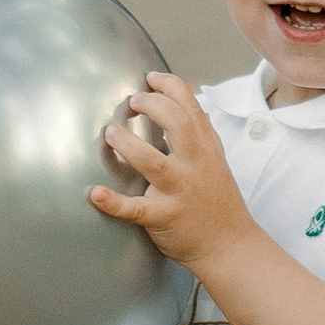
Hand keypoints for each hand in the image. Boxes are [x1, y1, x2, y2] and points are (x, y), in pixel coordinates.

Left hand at [89, 72, 254, 278]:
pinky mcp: (164, 217)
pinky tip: (95, 194)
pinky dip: (114, 203)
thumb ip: (200, 133)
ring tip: (111, 133)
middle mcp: (195, 165)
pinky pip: (136, 209)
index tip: (150, 78)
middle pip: (177, 125)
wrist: (230, 246)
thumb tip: (185, 102)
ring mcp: (180, 191)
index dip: (170, 86)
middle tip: (132, 102)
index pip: (191, 106)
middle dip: (152, 106)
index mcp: (206, 149)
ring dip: (129, 145)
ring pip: (153, 163)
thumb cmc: (218, 202)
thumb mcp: (216, 161)